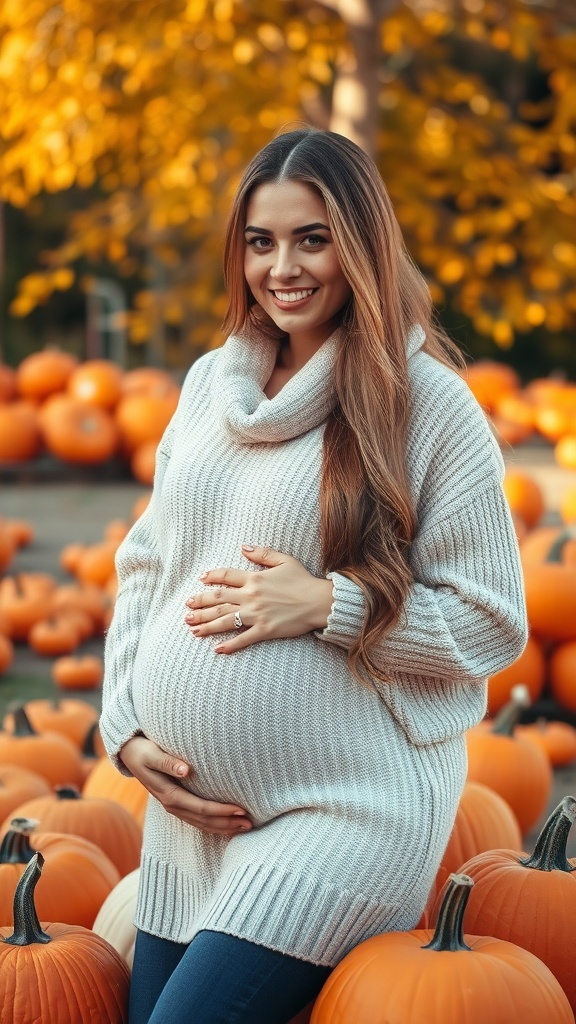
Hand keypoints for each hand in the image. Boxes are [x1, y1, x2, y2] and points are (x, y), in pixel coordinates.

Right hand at [119, 735, 252, 835]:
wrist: (128, 753)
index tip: (241, 810)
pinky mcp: (176, 802)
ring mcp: (173, 806)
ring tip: (245, 826)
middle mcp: (171, 804)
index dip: (221, 811)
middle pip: (203, 820)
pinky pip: (197, 818)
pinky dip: (213, 823)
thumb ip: (168, 762)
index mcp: (168, 795)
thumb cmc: (142, 750)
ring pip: (201, 823)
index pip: (200, 808)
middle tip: (251, 823)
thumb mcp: (151, 753)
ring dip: (223, 826)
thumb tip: (186, 770)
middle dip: (227, 823)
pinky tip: (227, 823)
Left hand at [184, 543, 333, 653]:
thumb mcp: (284, 560)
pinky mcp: (265, 630)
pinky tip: (217, 649)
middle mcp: (251, 596)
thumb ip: (262, 553)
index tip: (200, 580)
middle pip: (219, 599)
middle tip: (186, 609)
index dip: (211, 577)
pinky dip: (229, 645)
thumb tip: (243, 546)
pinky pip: (243, 639)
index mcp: (254, 578)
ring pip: (225, 619)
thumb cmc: (303, 580)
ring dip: (206, 624)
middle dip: (200, 604)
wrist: (319, 601)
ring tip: (192, 627)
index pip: (226, 576)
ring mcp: (256, 614)